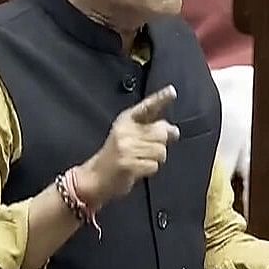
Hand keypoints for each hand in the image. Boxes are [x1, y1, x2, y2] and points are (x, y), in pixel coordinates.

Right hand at [75, 85, 179, 207]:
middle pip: (161, 133)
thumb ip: (150, 128)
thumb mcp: (128, 135)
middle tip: (148, 150)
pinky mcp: (129, 164)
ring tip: (140, 160)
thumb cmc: (114, 155)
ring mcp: (126, 148)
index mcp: (126, 120)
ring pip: (160, 151)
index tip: (172, 91)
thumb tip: (173, 129)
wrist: (95, 177)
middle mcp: (126, 131)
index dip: (161, 99)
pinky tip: (137, 169)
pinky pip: (154, 166)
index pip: (147, 107)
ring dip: (155, 159)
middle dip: (161, 144)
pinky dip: (149, 170)